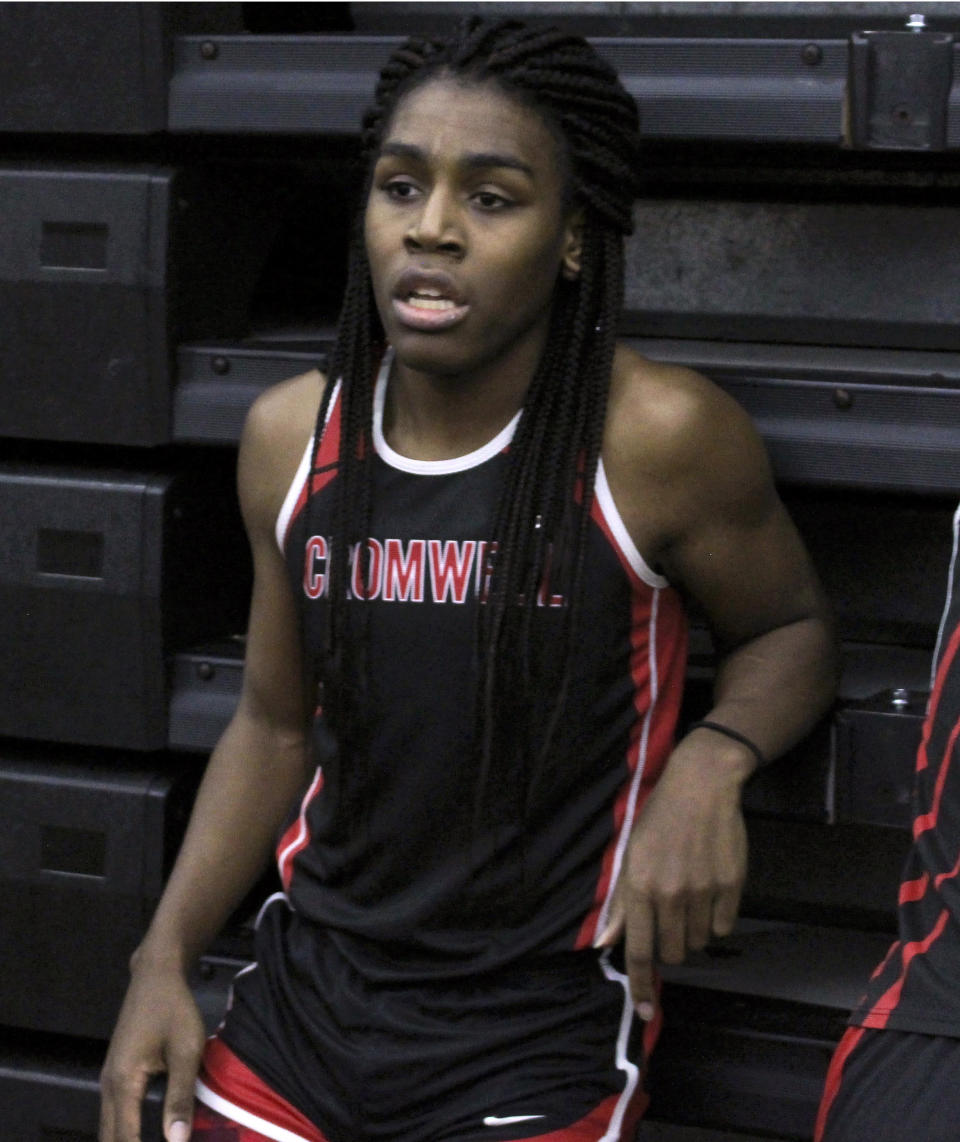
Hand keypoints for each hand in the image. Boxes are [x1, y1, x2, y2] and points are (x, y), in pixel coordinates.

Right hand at [99, 959, 205, 1141]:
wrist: (155, 975)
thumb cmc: (174, 1008)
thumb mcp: (185, 1050)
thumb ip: (180, 1097)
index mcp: (123, 1084)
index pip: (126, 1139)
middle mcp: (108, 1087)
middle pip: (112, 1139)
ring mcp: (109, 1081)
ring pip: (111, 1129)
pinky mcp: (117, 1076)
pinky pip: (116, 1116)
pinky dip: (127, 1133)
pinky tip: (146, 1137)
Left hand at [594, 737, 749, 1020]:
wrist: (701, 786)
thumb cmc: (659, 819)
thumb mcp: (629, 855)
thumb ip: (619, 902)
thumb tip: (603, 942)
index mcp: (639, 887)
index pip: (638, 951)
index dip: (641, 987)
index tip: (646, 1011)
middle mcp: (670, 894)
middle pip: (673, 953)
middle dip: (669, 948)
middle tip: (669, 921)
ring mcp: (702, 891)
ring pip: (698, 942)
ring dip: (692, 932)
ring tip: (689, 898)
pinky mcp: (731, 886)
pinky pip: (723, 927)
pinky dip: (715, 920)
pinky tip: (709, 893)